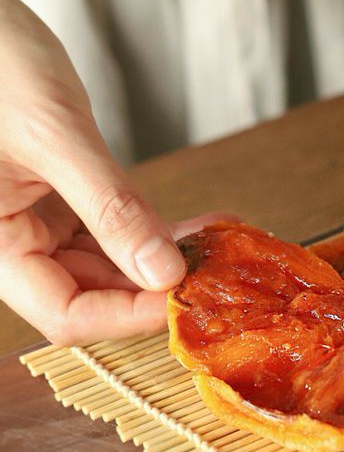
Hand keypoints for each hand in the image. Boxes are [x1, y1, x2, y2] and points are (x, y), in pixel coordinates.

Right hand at [0, 0, 229, 344]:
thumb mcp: (57, 138)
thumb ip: (110, 207)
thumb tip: (163, 272)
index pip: (65, 311)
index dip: (129, 313)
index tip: (186, 297)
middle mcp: (10, 239)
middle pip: (91, 291)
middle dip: (155, 283)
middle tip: (215, 271)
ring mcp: (34, 219)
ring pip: (106, 262)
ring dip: (160, 257)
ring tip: (214, 246)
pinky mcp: (57, 195)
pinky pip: (108, 227)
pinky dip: (150, 228)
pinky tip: (193, 226)